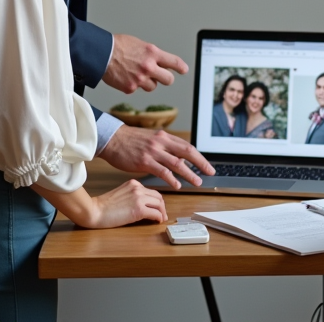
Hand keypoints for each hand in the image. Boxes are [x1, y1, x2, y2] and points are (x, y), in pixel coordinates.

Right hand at [88, 179, 167, 227]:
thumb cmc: (103, 206)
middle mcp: (138, 188)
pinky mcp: (138, 209)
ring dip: (162, 212)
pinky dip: (159, 218)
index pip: (150, 191)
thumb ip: (131, 196)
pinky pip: (155, 213)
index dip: (156, 200)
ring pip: (159, 204)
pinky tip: (157, 222)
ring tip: (161, 219)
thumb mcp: (120, 195)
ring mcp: (139, 198)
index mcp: (133, 184)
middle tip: (162, 214)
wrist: (94, 210)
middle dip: (162, 206)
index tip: (157, 207)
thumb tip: (142, 206)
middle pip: (158, 196)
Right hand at [99, 126, 214, 189]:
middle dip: (201, 163)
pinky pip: (162, 171)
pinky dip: (171, 179)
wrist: (112, 139)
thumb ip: (165, 147)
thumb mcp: (151, 139)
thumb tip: (179, 158)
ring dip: (189, 174)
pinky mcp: (144, 161)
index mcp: (165, 137)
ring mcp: (153, 151)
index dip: (200, 157)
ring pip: (177, 163)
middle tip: (210, 173)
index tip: (208, 166)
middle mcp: (161, 142)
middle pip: (187, 152)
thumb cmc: (131, 141)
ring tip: (197, 182)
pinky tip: (177, 186)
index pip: (187, 147)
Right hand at [105, 34, 186, 92]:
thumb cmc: (117, 46)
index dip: (181, 67)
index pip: (174, 62)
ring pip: (152, 87)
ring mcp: (140, 79)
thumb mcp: (139, 44)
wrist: (101, 54)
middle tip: (161, 76)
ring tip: (136, 73)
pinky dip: (132, 85)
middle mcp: (149, 67)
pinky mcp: (130, 88)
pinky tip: (125, 76)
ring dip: (148, 82)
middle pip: (168, 79)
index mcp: (152, 53)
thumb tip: (159, 61)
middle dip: (165, 78)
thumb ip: (151, 54)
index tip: (184, 70)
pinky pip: (137, 89)